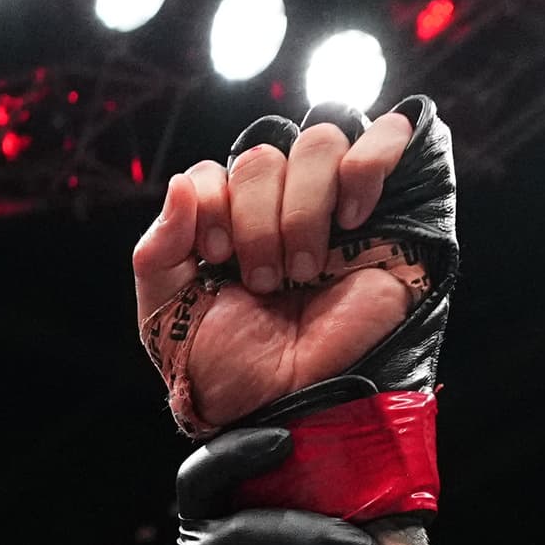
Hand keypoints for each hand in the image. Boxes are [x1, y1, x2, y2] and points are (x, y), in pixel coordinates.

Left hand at [132, 107, 423, 432]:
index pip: (215, 169)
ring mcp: (334, 206)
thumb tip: (181, 183)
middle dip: (256, 221)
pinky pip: (385, 138)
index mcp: (229, 224)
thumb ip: (156, 250)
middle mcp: (280, 207)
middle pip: (263, 155)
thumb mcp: (167, 315)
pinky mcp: (388, 213)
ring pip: (318, 142)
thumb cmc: (232, 368)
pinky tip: (351, 217)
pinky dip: (365, 164)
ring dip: (301, 210)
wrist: (289, 406)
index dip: (212, 204)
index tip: (218, 258)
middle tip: (263, 281)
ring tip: (302, 271)